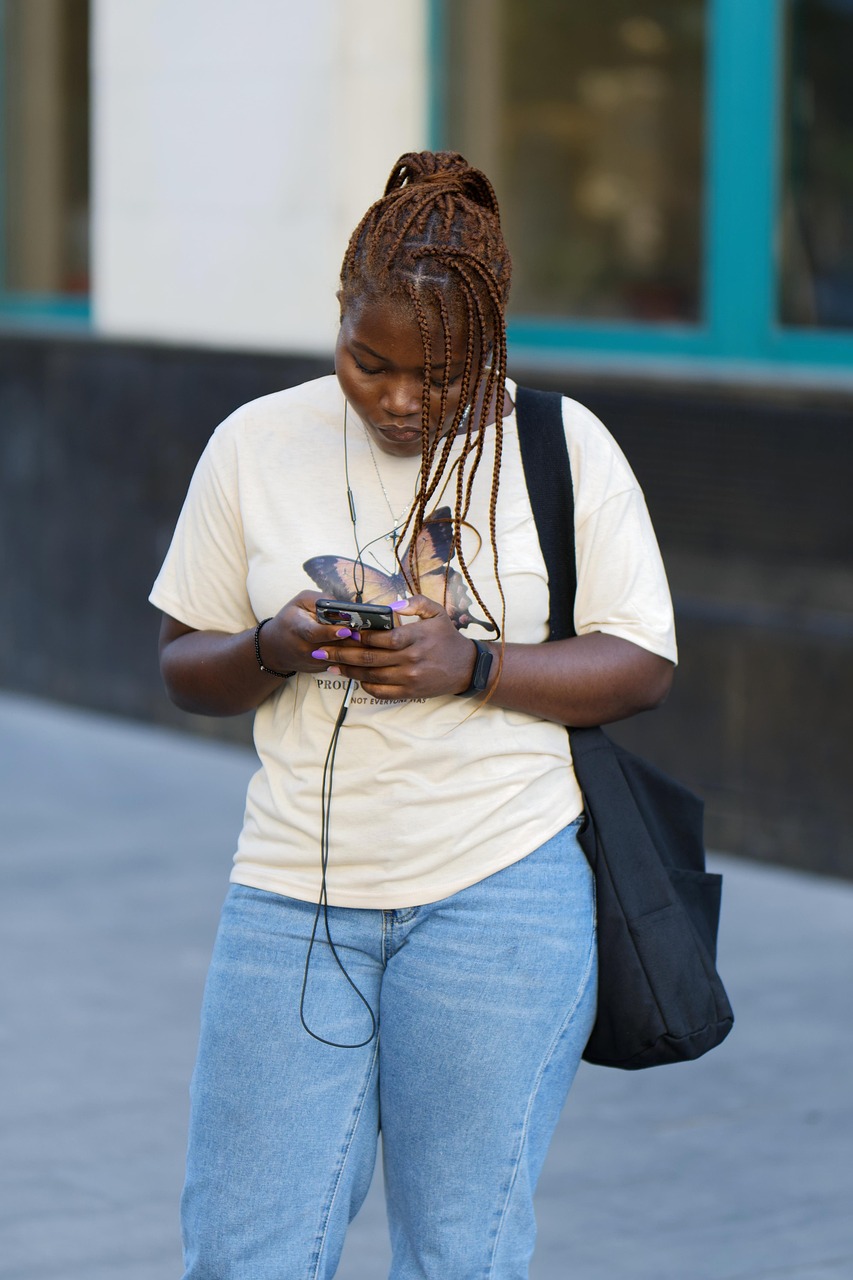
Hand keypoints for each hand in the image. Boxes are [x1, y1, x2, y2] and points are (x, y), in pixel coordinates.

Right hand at [255, 591, 368, 674]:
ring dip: (358, 650)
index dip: (330, 632)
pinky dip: (356, 657)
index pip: (314, 633)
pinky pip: (342, 663)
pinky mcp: (322, 669)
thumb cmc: (290, 619)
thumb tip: (345, 605)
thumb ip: (321, 601)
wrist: (274, 649)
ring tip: (374, 640)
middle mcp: (306, 649)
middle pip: (333, 648)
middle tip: (371, 633)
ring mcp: (315, 662)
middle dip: (353, 641)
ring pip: (341, 658)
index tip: (347, 629)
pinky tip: (369, 648)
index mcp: (298, 629)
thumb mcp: (300, 602)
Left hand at [315, 595, 481, 699]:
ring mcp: (410, 678)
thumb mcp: (437, 612)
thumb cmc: (447, 637)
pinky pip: (381, 692)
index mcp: (416, 637)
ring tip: (329, 664)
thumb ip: (415, 602)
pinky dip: (365, 686)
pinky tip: (353, 678)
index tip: (342, 631)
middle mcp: (412, 659)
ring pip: (371, 676)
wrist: (466, 667)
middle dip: (342, 653)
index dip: (359, 636)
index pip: (382, 637)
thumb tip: (390, 605)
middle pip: (370, 657)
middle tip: (322, 650)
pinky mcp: (410, 693)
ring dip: (348, 670)